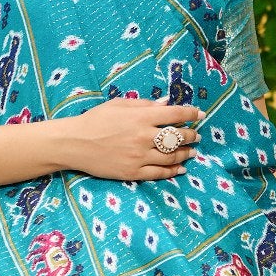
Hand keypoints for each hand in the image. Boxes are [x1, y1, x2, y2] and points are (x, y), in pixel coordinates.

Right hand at [61, 97, 202, 181]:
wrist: (75, 143)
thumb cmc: (96, 120)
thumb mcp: (119, 105)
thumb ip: (145, 104)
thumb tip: (166, 103)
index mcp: (142, 117)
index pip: (175, 114)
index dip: (191, 114)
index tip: (200, 114)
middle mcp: (144, 137)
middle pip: (177, 137)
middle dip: (191, 135)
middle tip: (197, 135)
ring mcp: (140, 156)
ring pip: (172, 156)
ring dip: (186, 153)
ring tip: (192, 152)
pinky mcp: (133, 172)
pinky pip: (159, 173)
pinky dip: (172, 171)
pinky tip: (180, 169)